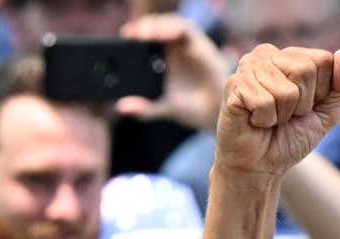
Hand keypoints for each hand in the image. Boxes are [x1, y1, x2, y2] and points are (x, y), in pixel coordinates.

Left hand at [126, 15, 229, 132]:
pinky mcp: (199, 44)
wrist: (218, 114)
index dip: (134, 34)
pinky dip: (173, 28)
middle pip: (155, 28)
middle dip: (142, 27)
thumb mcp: (166, 108)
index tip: (124, 38)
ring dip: (156, 25)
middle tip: (130, 35)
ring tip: (145, 34)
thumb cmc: (192, 108)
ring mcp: (186, 45)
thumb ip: (145, 109)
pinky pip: (185, 29)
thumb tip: (122, 107)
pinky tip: (164, 35)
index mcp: (162, 59)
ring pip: (168, 24)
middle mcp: (173, 48)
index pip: (145, 39)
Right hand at [213, 44, 339, 178]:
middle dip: (303, 104)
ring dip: (283, 115)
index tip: (306, 107)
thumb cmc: (290, 137)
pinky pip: (265, 102)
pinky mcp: (234, 85)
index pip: (324, 60)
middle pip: (306, 70)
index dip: (321, 92)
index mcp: (292, 55)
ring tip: (270, 119)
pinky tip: (255, 121)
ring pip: (286, 91)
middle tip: (286, 115)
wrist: (261, 166)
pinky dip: (265, 120)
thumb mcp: (327, 113)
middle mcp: (268, 54)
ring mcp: (248, 66)